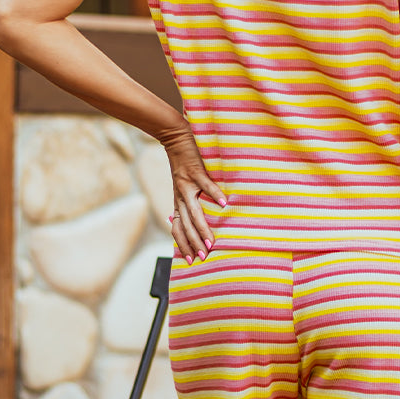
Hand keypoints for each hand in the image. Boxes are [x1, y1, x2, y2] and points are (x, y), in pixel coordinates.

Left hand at [161, 123, 225, 262]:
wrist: (174, 138)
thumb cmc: (182, 163)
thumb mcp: (181, 186)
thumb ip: (186, 201)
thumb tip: (186, 218)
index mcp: (178, 201)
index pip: (178, 229)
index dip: (183, 245)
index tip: (192, 260)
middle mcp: (181, 196)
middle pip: (186, 225)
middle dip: (194, 243)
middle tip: (203, 257)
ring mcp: (187, 185)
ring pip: (194, 212)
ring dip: (202, 228)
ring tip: (211, 241)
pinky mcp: (195, 172)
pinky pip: (206, 186)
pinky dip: (215, 195)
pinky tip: (225, 204)